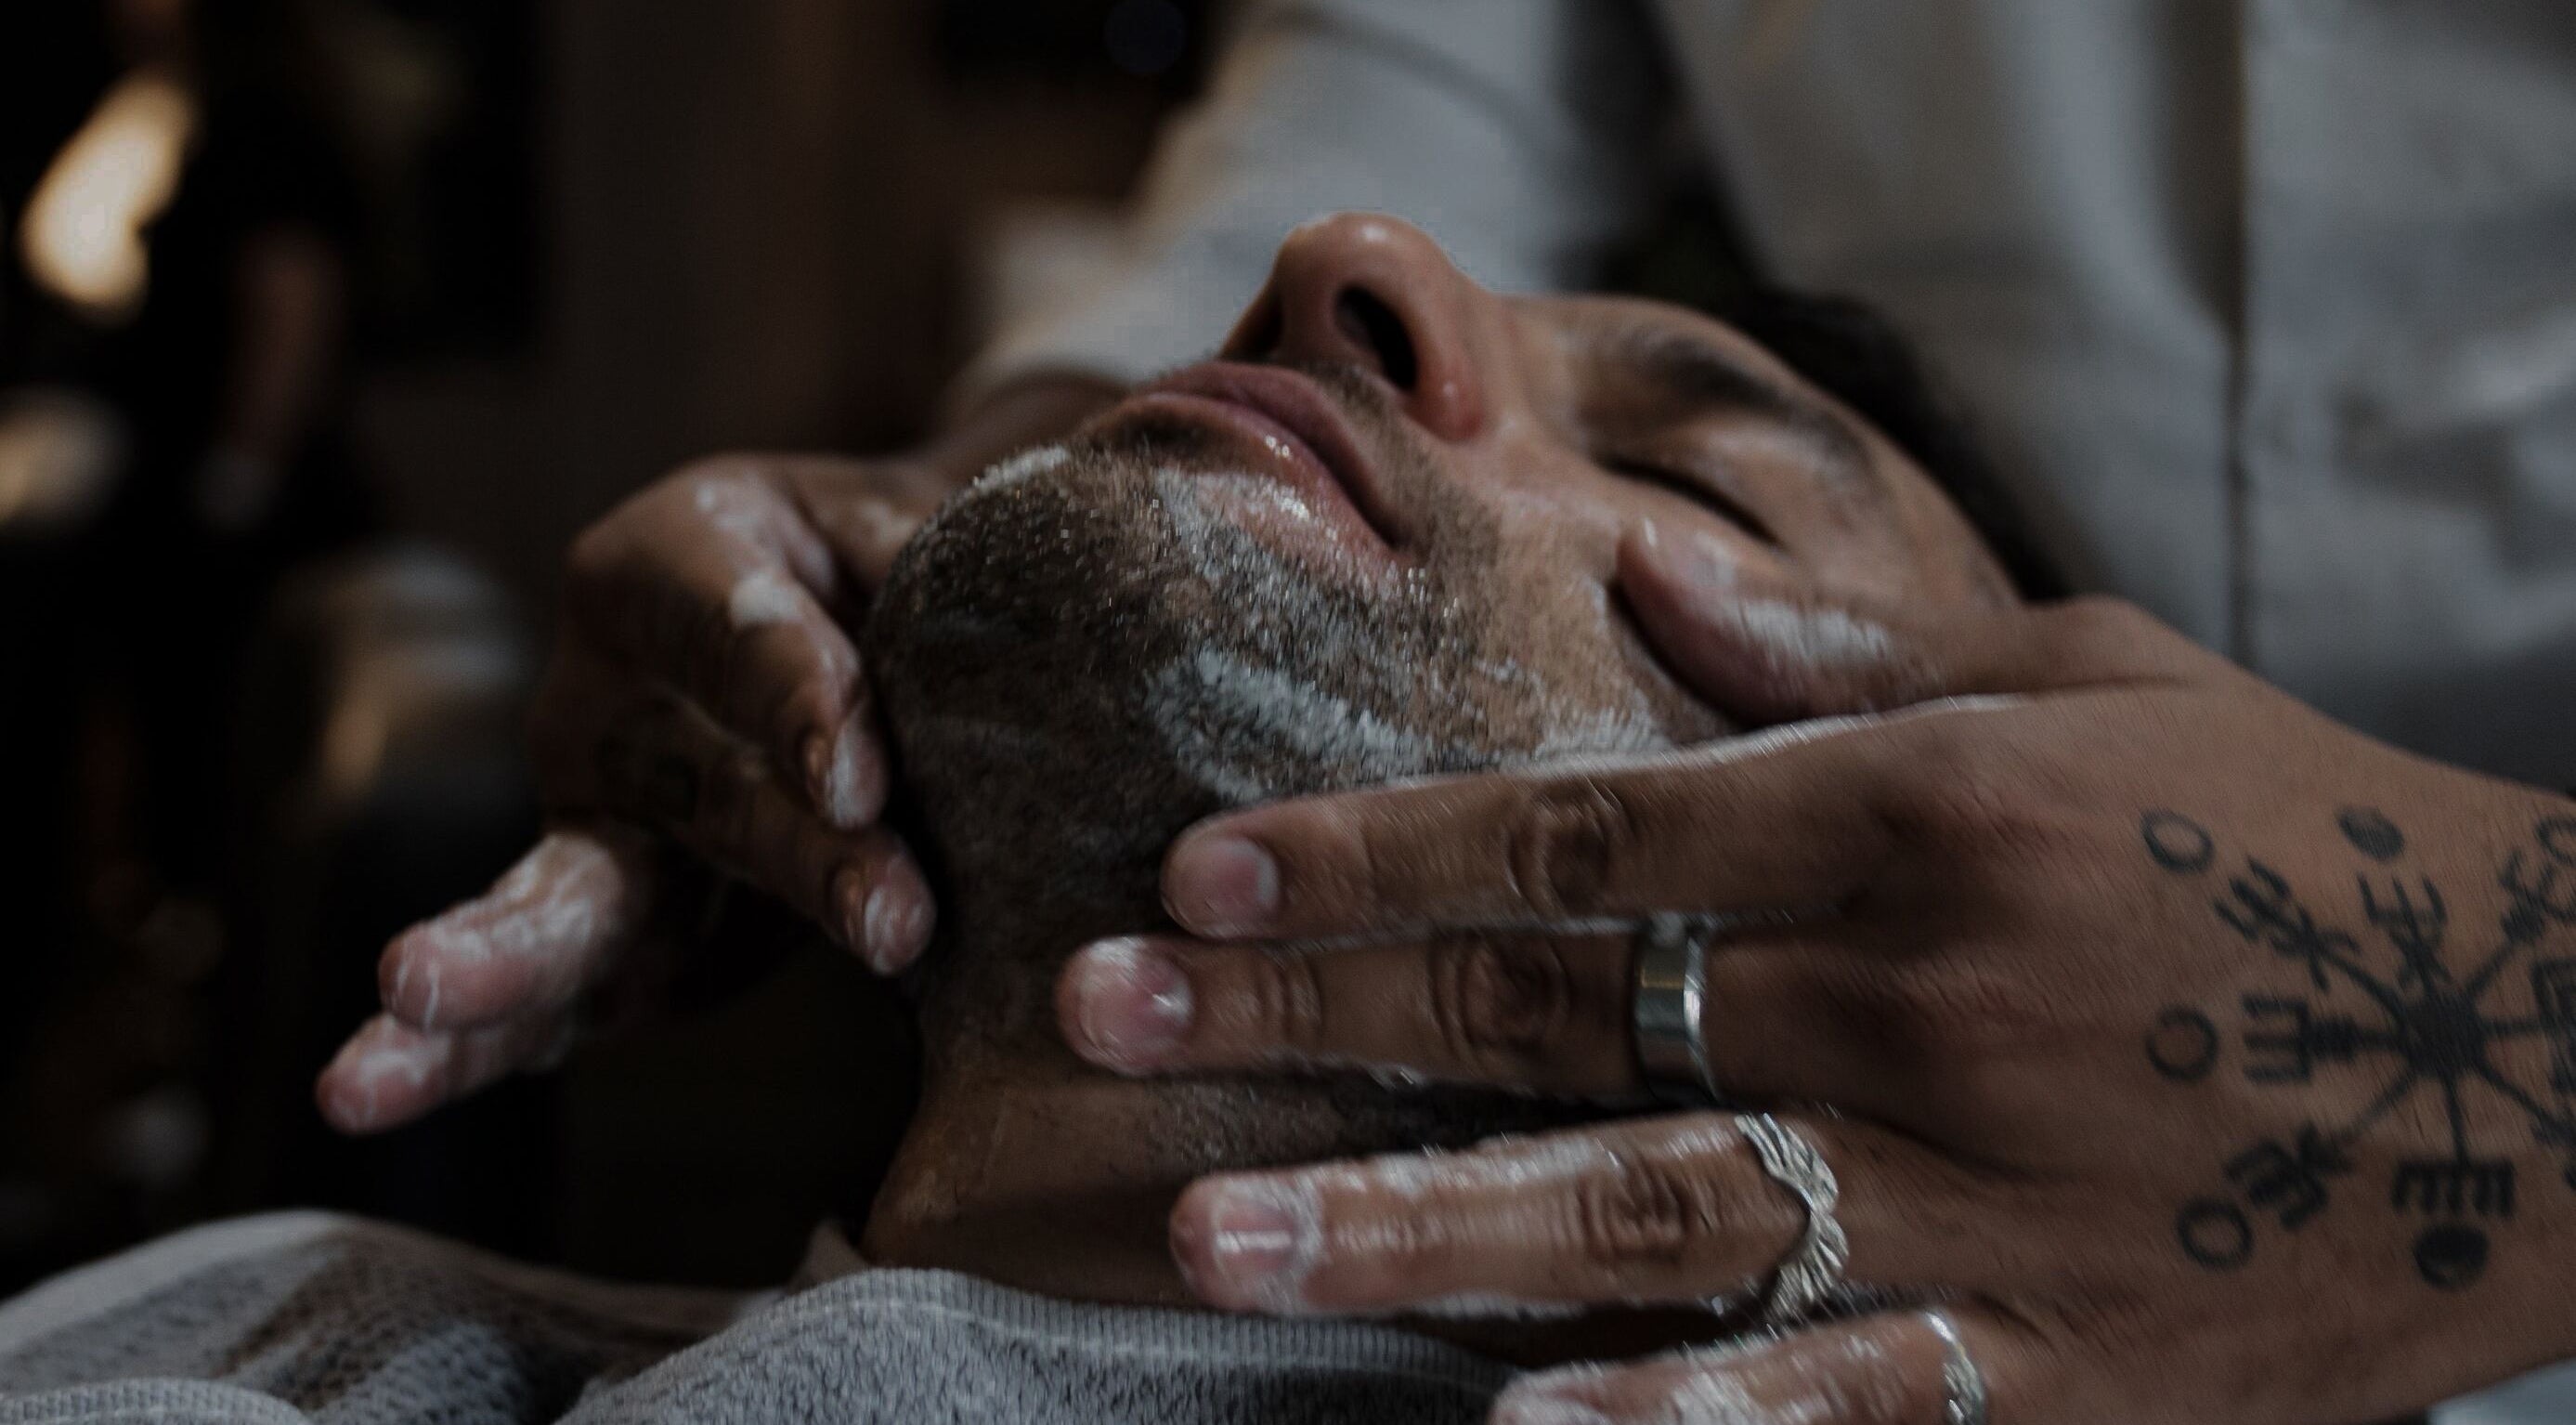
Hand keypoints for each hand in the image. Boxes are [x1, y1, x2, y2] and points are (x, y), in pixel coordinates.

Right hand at [317, 451, 951, 1132]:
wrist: (855, 627)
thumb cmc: (878, 572)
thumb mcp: (905, 540)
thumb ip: (923, 590)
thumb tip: (958, 684)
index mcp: (669, 558)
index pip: (738, 628)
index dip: (800, 698)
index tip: (864, 783)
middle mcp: (601, 688)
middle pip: (699, 779)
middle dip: (795, 856)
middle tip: (882, 919)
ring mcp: (584, 812)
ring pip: (570, 893)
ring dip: (517, 961)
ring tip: (419, 990)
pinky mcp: (603, 923)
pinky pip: (544, 993)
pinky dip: (471, 1044)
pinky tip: (376, 1084)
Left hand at [1060, 531, 2575, 1422]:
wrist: (2573, 1055)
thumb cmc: (2299, 835)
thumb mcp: (2095, 678)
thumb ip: (1850, 645)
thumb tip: (1646, 572)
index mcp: (1914, 819)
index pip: (1578, 828)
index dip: (1366, 851)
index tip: (1190, 880)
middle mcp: (1918, 1003)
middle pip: (1558, 1012)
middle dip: (1314, 1019)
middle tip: (1100, 1035)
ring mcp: (1985, 1200)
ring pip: (1646, 1213)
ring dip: (1415, 1230)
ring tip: (1218, 1237)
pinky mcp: (2071, 1365)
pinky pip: (1849, 1404)